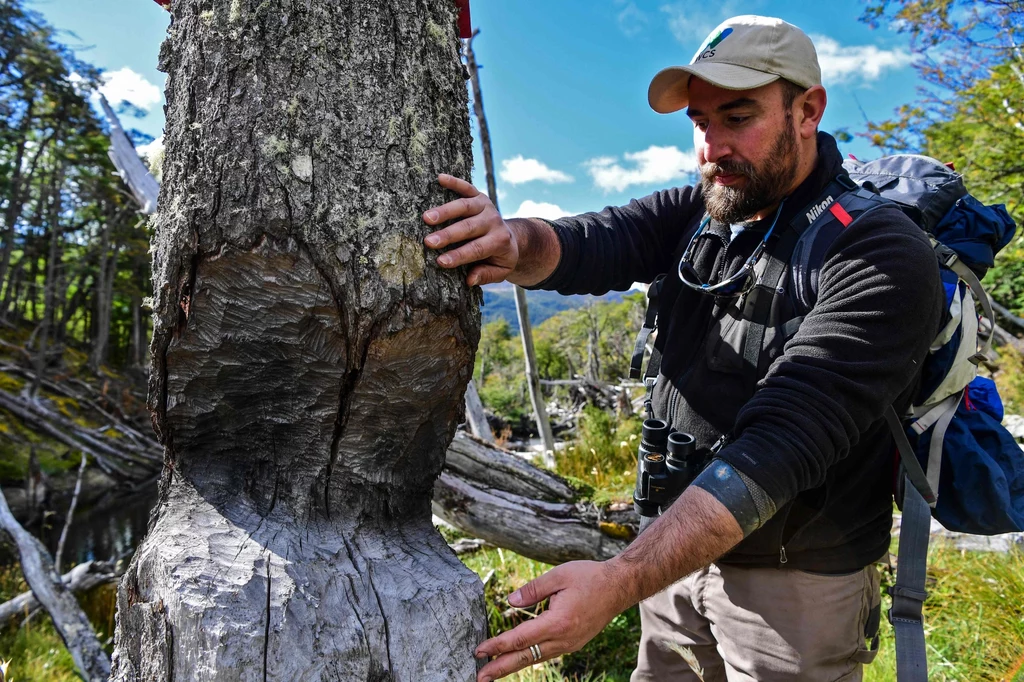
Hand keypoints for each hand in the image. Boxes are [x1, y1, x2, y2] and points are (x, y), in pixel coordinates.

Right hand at [423, 174, 518, 285]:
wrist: (512, 237)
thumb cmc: (499, 257)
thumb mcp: (500, 271)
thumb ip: (486, 276)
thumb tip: (470, 280)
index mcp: (499, 241)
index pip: (477, 249)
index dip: (459, 256)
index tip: (441, 261)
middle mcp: (494, 221)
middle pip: (469, 228)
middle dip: (448, 235)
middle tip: (428, 242)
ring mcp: (486, 206)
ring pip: (465, 207)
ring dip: (445, 211)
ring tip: (426, 217)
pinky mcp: (480, 196)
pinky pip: (467, 187)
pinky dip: (454, 182)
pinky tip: (439, 178)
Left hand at [474, 561, 627, 681]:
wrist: (619, 587)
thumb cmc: (589, 577)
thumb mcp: (558, 576)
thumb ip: (532, 589)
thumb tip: (510, 602)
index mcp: (558, 622)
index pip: (521, 638)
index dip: (498, 645)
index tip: (479, 650)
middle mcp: (563, 639)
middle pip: (525, 657)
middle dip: (500, 668)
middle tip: (479, 677)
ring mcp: (569, 644)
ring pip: (535, 658)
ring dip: (512, 665)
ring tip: (492, 672)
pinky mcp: (573, 643)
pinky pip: (546, 653)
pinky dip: (529, 658)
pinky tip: (517, 659)